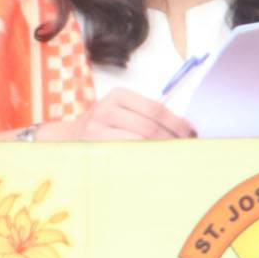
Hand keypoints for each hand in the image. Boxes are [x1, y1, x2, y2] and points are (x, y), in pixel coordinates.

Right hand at [34, 90, 194, 142]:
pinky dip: (143, 158)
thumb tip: (184, 129)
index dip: (177, 122)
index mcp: (119, 95)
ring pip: (139, 140)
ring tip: (174, 156)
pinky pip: (126, 153)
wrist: (67, 138)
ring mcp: (97, 128)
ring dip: (160, 150)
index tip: (191, 133)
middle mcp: (106, 108)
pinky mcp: (93, 146)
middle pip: (149, 125)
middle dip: (172, 138)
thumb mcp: (121, 112)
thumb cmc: (103, 127)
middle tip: (186, 148)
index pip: (155, 109)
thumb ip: (146, 116)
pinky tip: (154, 163)